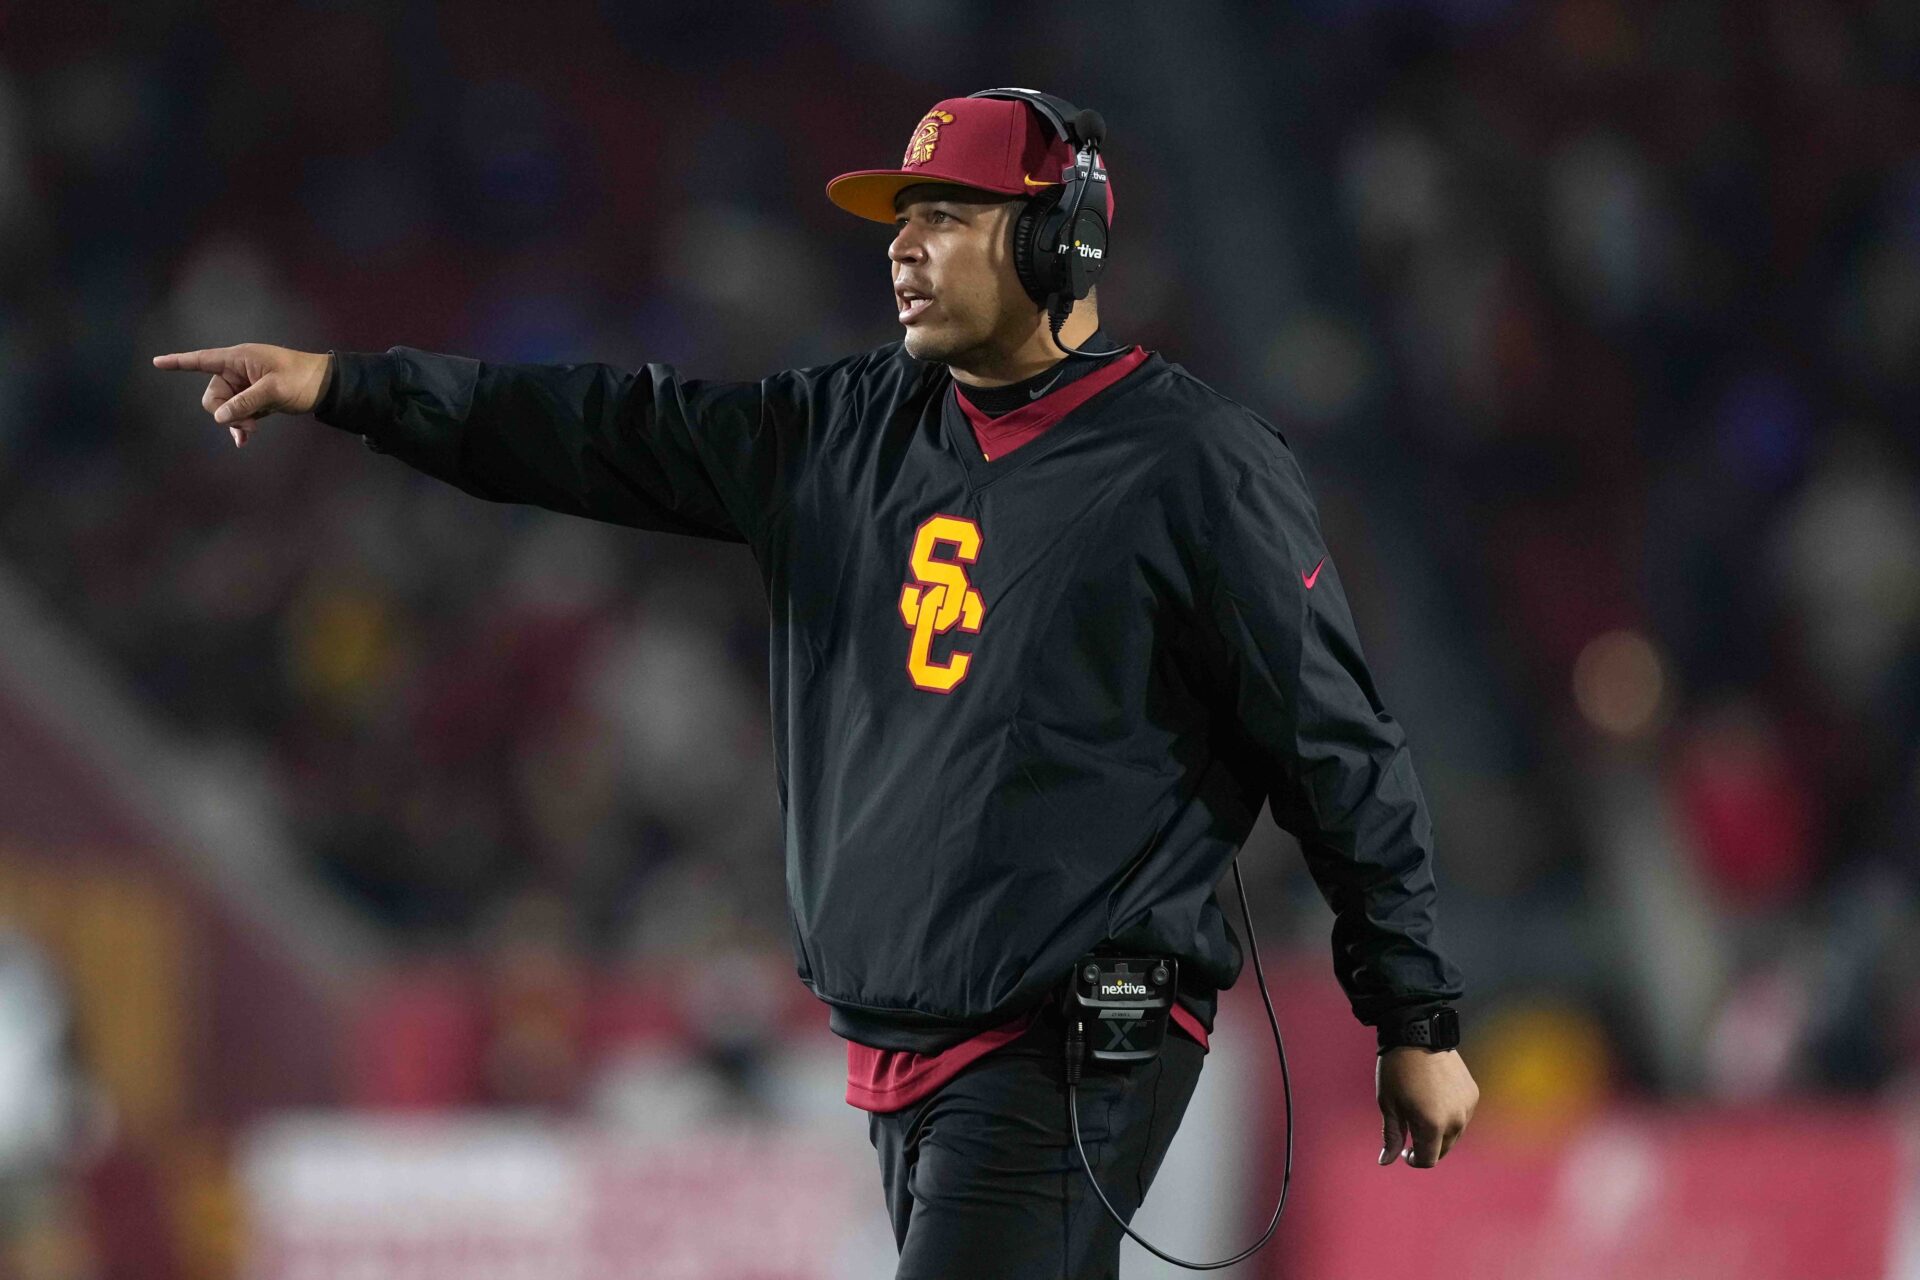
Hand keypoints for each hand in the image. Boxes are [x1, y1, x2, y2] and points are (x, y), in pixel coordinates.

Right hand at [150, 343, 331, 447]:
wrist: (326, 386)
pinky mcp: (254, 399)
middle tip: (248, 423)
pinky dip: (240, 425)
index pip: (202, 360)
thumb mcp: (273, 391)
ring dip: (235, 421)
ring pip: (225, 408)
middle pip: (213, 396)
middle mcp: (237, 371)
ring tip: (253, 429)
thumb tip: (219, 418)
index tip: (156, 362)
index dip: (179, 362)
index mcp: (239, 359)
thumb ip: (245, 402)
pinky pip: (237, 413)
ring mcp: (245, 386)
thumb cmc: (302, 379)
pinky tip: (244, 440)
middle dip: (225, 412)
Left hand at [1376, 1046, 1477, 1167]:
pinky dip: (1450, 1117)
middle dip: (1427, 1147)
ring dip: (1440, 1133)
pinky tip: (1435, 1102)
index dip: (1414, 1160)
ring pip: (1455, 1134)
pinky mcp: (1473, 1094)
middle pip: (1443, 1149)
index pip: (1428, 1159)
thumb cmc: (1397, 1070)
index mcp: (1432, 1125)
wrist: (1418, 1035)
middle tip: (1411, 1135)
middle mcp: (1455, 1120)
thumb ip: (1392, 1136)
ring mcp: (1467, 1107)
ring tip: (1422, 1115)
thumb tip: (1386, 1161)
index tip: (1404, 1152)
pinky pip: (1462, 1116)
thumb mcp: (1389, 1105)